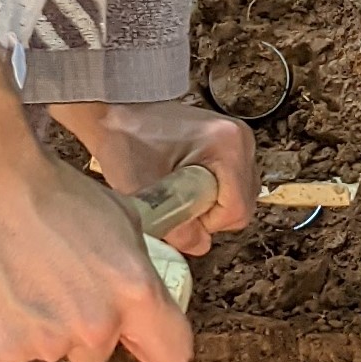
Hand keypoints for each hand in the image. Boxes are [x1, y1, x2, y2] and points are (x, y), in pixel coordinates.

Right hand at [0, 149, 193, 361]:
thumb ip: (139, 270)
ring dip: (42, 325)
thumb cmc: (52, 192)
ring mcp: (43, 342)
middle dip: (86, 325)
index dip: (155, 338)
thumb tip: (146, 295)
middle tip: (63, 282)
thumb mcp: (122, 219)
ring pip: (52, 348)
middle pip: (99, 350)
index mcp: (135, 293)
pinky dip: (4, 325)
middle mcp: (94, 327)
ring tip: (24, 276)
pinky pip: (9, 346)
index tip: (139, 328)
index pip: (172, 352)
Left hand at [49, 100, 256, 255]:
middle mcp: (242, 139)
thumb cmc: (125, 143)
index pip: (237, 210)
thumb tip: (200, 247)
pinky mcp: (232, 142)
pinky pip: (235, 183)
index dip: (207, 224)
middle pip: (244, 203)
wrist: (117, 113)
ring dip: (214, 206)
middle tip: (177, 206)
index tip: (178, 214)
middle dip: (211, 216)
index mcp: (227, 146)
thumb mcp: (143, 191)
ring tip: (181, 195)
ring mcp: (240, 139)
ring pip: (241, 195)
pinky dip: (215, 194)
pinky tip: (188, 186)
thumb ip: (174, 227)